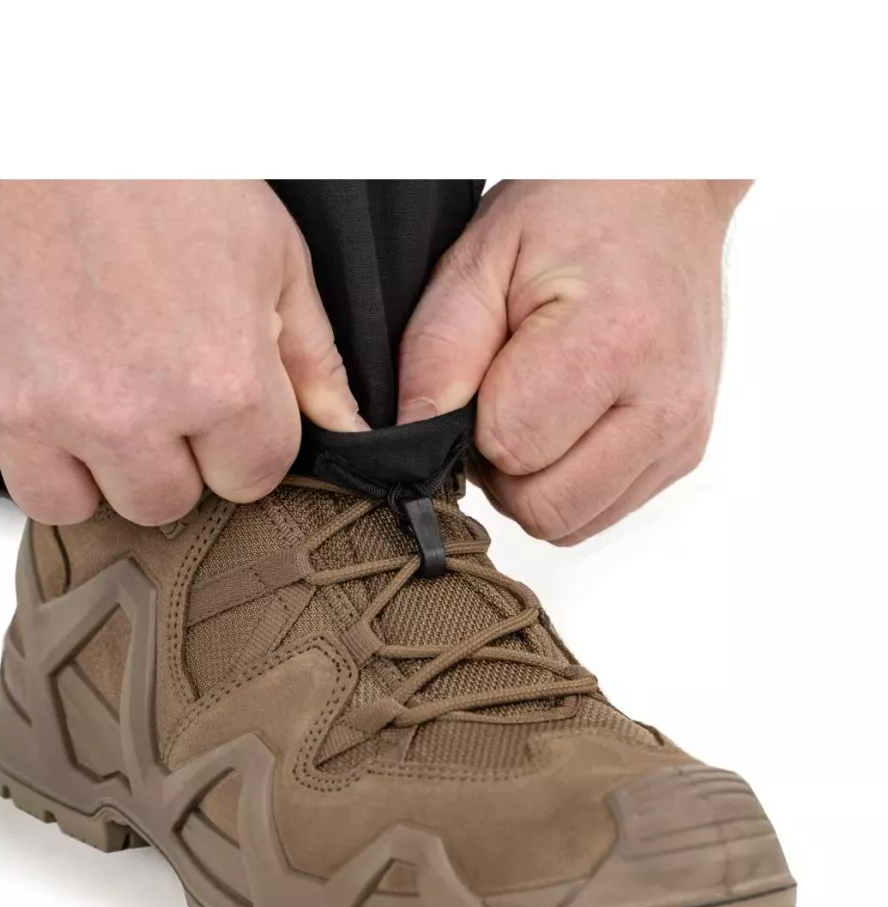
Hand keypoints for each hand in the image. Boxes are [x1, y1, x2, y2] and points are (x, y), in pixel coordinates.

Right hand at [0, 181, 364, 524]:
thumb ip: (312, 359)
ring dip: (84, 464)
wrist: (31, 108)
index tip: (219, 399)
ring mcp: (30, 411)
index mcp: (217, 383)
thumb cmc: (155, 163)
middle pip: (161, 503)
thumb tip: (347, 427)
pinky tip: (27, 365)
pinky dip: (8, 430)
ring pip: (68, 504)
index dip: (239, 440)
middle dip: (166, 456)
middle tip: (149, 382)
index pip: (248, 480)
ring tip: (86, 387)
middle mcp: (122, 413)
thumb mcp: (269, 253)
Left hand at [396, 180, 748, 543]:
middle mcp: (664, 401)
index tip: (484, 373)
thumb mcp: (480, 259)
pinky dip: (568, 480)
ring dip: (534, 481)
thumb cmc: (575, 210)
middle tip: (503, 398)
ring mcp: (683, 434)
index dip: (474, 423)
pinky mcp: (685, 452)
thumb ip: (438, 354)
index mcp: (614, 342)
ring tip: (538, 404)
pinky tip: (569, 418)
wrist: (666, 194)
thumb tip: (410, 438)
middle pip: (544, 507)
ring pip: (570, 523)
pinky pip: (599, 511)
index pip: (510, 448)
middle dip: (503, 468)